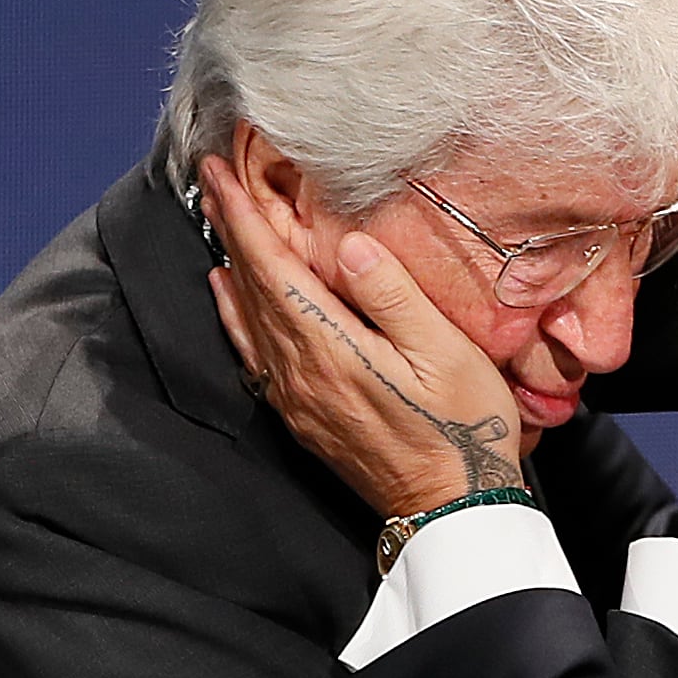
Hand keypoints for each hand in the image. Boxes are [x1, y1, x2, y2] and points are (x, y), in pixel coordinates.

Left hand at [199, 158, 521, 517]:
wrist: (454, 503)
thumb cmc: (463, 427)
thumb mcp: (444, 353)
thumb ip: (392, 296)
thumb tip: (347, 245)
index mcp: (330, 349)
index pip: (272, 270)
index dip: (244, 218)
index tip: (220, 173)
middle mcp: (300, 374)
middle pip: (251, 289)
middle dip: (231, 230)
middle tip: (213, 182)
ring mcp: (297, 399)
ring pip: (247, 319)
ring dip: (231, 267)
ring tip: (220, 224)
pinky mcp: (304, 417)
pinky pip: (254, 354)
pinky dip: (235, 317)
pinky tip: (229, 298)